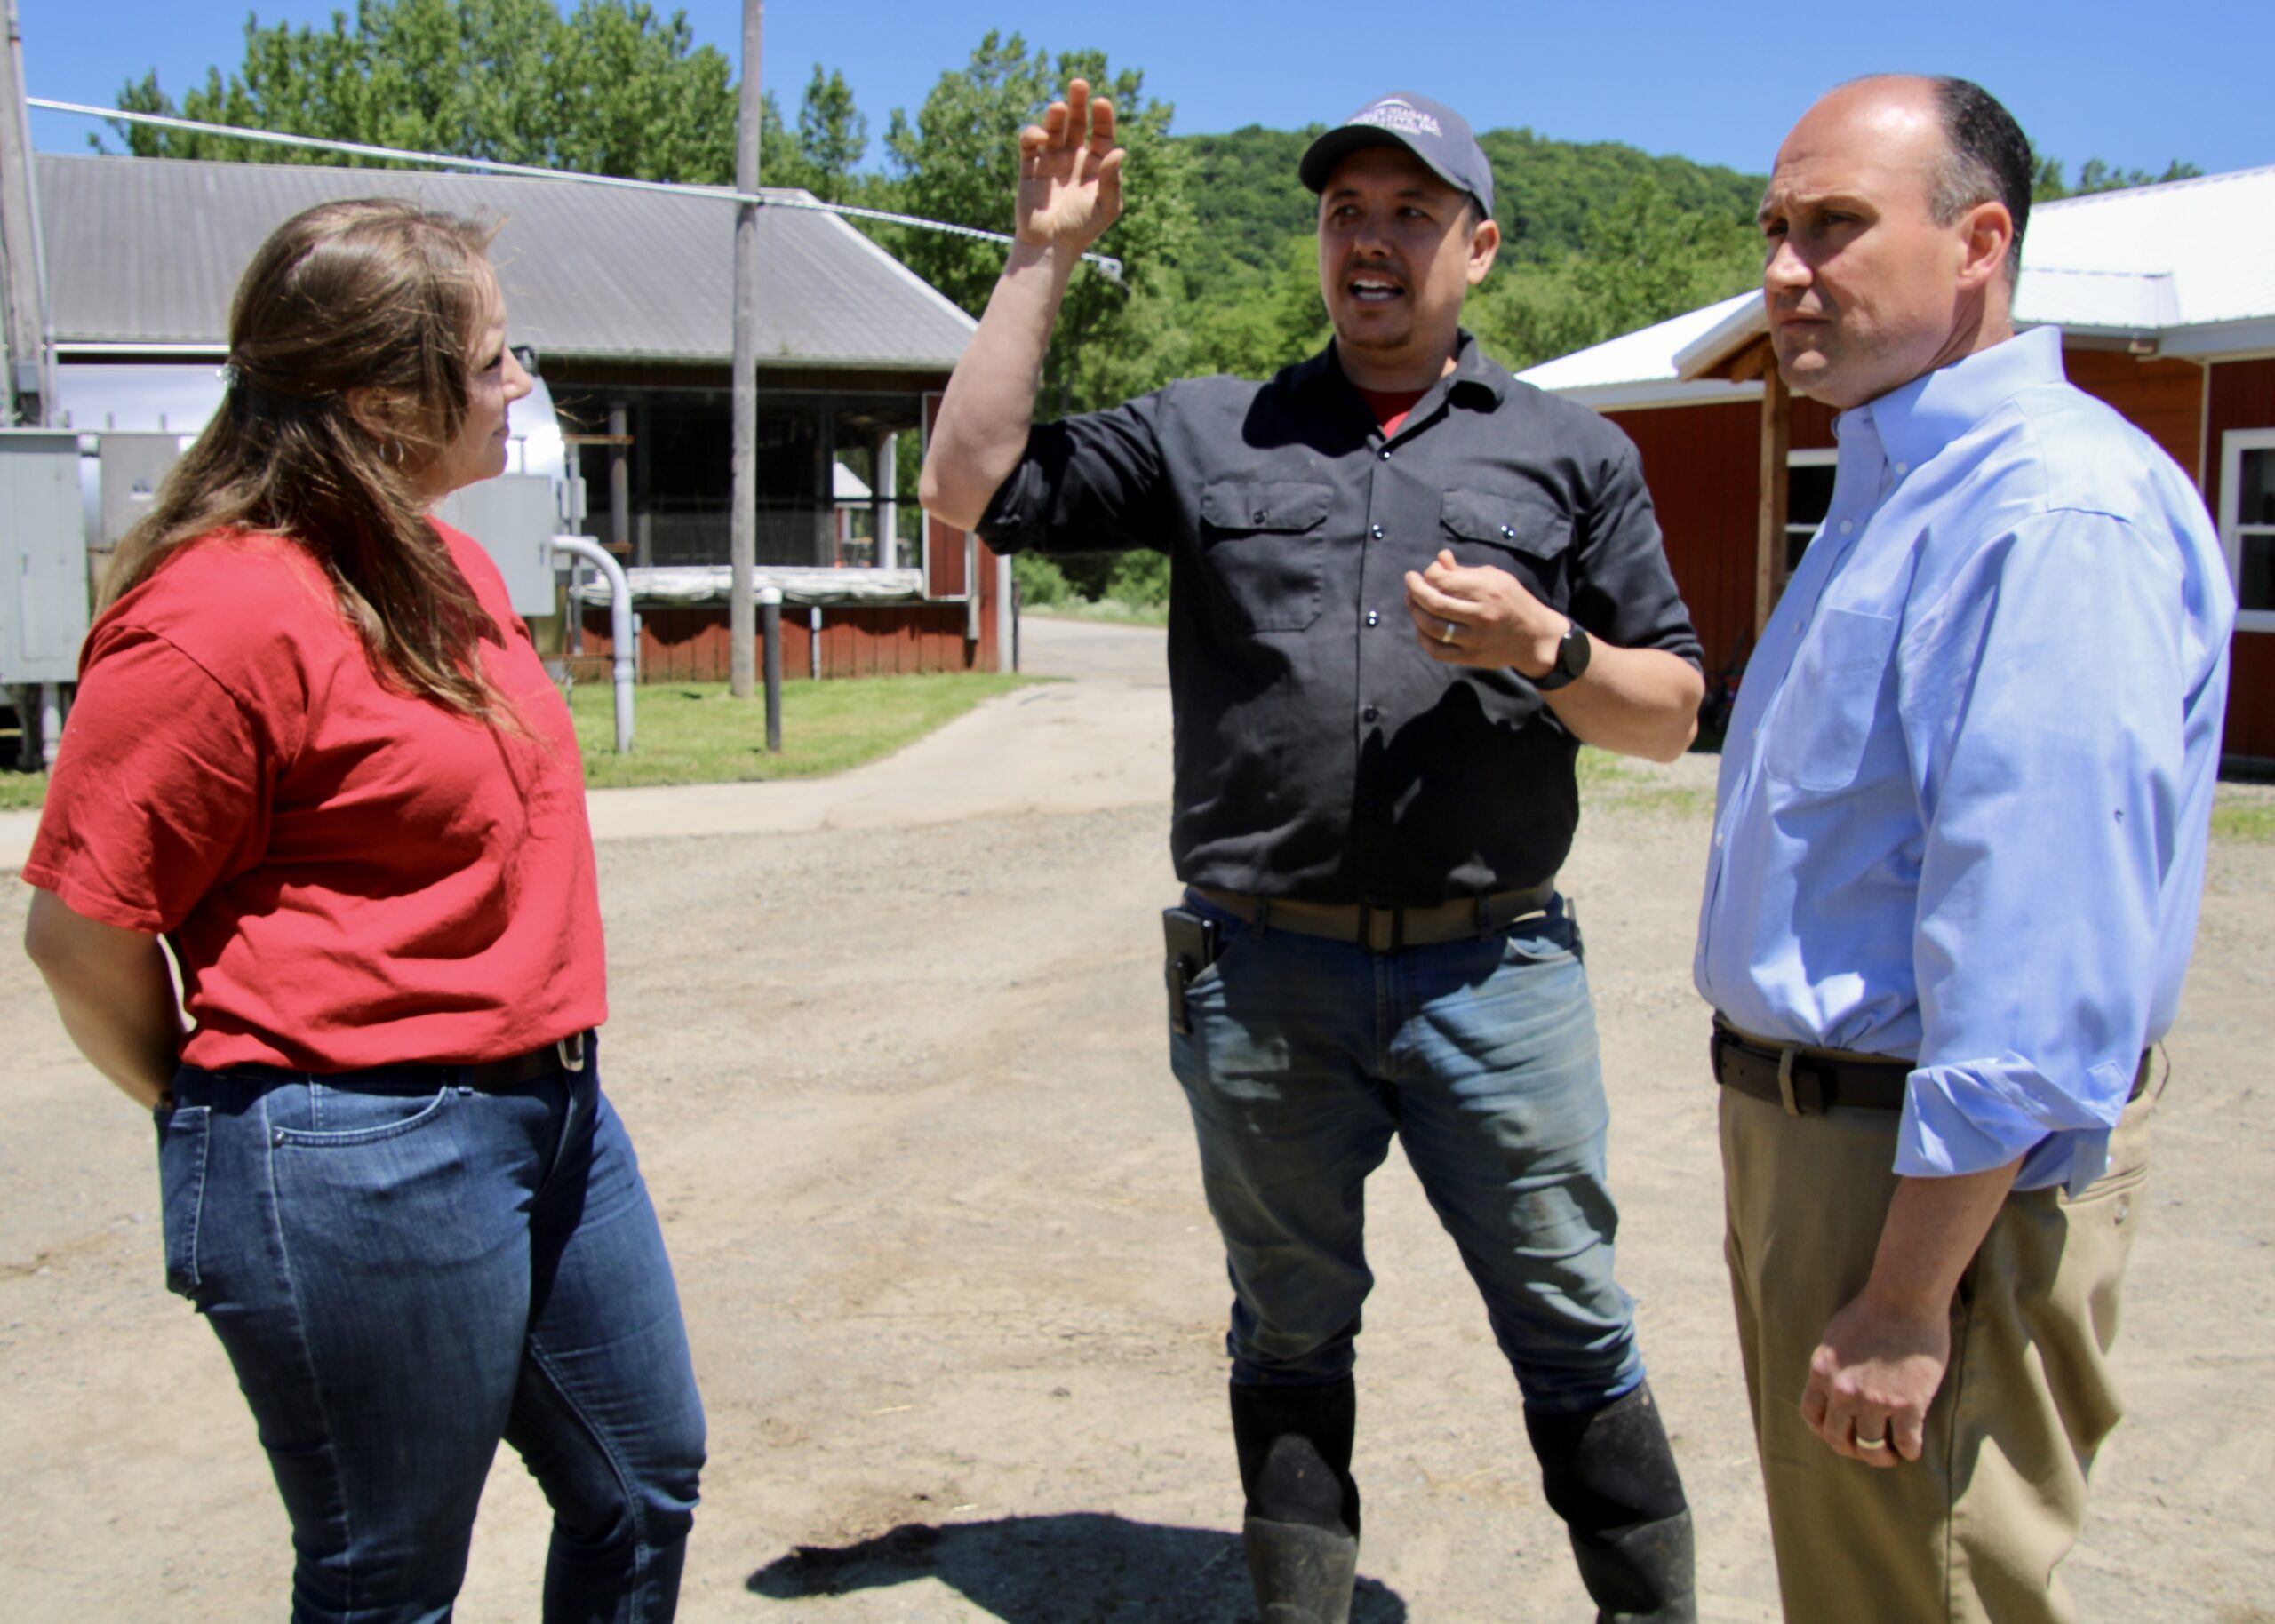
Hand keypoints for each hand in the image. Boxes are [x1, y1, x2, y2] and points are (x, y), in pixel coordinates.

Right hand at [1015, 80, 1124, 254]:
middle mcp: (1074, 156)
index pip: (1101, 132)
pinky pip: (1030, 142)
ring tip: (1059, 107)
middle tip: (1078, 83)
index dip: (1102, 116)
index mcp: (1096, 163)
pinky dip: (1033, 134)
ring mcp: (1051, 159)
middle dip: (1078, 102)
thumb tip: (1119, 151)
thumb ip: (1113, 179)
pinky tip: (1040, 136)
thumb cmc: (1082, 229)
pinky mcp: (1030, 165)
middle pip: (1078, 121)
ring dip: (1056, 114)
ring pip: (1054, 127)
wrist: (1049, 246)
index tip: (1101, 102)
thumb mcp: (1106, 206)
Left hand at [1404, 549, 1566, 674]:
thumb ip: (1465, 571)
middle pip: (1434, 602)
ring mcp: (1476, 639)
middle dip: (1415, 590)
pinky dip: (1423, 638)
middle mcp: (1481, 615)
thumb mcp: (1496, 578)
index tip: (1426, 572)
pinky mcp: (1471, 657)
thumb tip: (1439, 559)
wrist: (1536, 638)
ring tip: (1412, 601)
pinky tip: (1421, 626)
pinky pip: (1437, 650)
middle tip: (1410, 581)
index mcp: (1488, 590)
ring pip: (1432, 627)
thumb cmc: (1513, 601)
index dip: (1429, 574)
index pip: (1445, 581)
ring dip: (1415, 612)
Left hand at [1798, 1288, 1950, 1466]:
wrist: (1904, 1298)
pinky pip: (1906, 1444)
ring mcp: (1875, 1401)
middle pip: (1838, 1439)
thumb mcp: (1835, 1340)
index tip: (1840, 1434)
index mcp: (1822, 1373)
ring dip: (1881, 1457)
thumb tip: (1833, 1391)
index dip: (1824, 1431)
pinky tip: (1911, 1448)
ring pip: (1872, 1448)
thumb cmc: (1872, 1312)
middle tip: (1866, 1450)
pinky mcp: (1908, 1405)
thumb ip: (1832, 1369)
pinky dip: (1909, 1451)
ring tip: (1891, 1454)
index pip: (1812, 1417)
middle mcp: (1843, 1391)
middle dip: (1851, 1450)